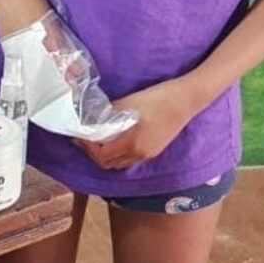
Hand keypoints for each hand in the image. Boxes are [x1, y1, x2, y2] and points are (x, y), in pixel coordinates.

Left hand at [73, 79, 196, 169]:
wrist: (185, 99)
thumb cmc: (157, 98)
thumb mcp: (128, 103)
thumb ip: (109, 114)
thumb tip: (91, 119)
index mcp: (132, 144)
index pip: (101, 155)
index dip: (87, 147)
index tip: (78, 135)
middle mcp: (140, 154)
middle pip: (108, 163)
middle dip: (92, 152)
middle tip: (82, 138)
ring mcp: (148, 154)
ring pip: (119, 163)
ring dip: (105, 155)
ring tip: (96, 139)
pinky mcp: (154, 150)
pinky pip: (129, 158)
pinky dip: (117, 153)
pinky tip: (114, 140)